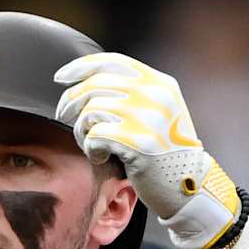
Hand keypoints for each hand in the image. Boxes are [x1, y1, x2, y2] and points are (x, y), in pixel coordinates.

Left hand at [54, 52, 241, 248]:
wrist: (188, 186)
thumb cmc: (166, 153)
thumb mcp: (159, 112)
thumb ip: (134, 93)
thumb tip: (87, 82)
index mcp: (160, 83)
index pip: (110, 62)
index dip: (80, 67)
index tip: (60, 78)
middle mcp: (155, 95)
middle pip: (94, 86)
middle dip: (71, 102)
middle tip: (64, 118)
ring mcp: (148, 118)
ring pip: (91, 111)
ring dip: (81, 130)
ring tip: (90, 143)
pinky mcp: (138, 143)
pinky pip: (95, 136)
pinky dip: (90, 148)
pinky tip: (99, 156)